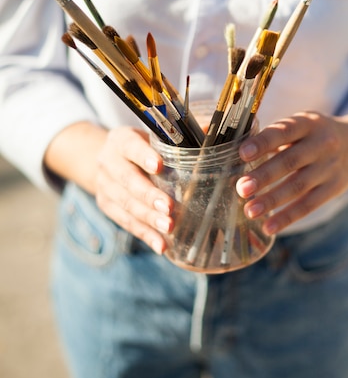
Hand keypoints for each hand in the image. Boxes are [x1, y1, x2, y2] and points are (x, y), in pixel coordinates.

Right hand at [96, 126, 174, 253]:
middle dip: (148, 195)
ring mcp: (105, 186)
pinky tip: (162, 245)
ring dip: (148, 218)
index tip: (158, 165)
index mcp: (120, 140)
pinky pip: (126, 223)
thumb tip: (213, 132)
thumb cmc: (142, 147)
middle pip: (127, 180)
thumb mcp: (153, 136)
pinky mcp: (107, 206)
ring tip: (169, 228)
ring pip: (126, 205)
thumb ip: (179, 138)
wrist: (108, 160)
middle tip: (169, 208)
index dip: (142, 155)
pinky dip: (145, 235)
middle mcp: (108, 162)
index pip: (130, 145)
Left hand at [236, 110, 347, 234]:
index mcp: (308, 122)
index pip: (284, 131)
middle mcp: (322, 143)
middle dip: (264, 176)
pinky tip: (269, 226)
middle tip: (241, 188)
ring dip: (273, 200)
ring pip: (299, 186)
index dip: (263, 142)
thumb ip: (272, 134)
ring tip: (250, 210)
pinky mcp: (335, 187)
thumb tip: (230, 148)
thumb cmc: (313, 134)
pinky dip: (288, 217)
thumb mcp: (301, 123)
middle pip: (291, 161)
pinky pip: (310, 204)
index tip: (242, 153)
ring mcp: (330, 167)